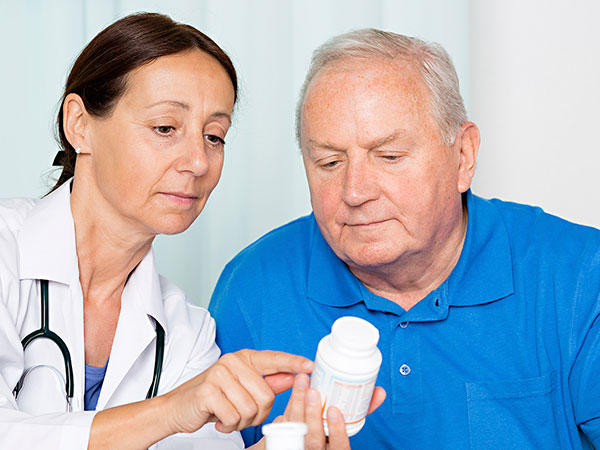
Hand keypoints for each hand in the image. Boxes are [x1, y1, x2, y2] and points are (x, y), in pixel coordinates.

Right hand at [162, 349, 312, 433]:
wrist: (177, 408)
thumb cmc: (213, 397)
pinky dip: (228, 425)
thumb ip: (268, 382)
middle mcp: (232, 362)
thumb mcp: (242, 387)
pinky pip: (233, 416)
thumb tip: (294, 377)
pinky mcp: (208, 391)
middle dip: (257, 414)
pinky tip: (218, 419)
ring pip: (251, 408)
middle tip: (241, 414)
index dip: (294, 363)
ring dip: (241, 421)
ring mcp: (219, 374)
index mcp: (244, 358)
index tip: (310, 367)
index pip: (274, 359)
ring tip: (228, 415)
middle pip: (266, 395)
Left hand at [255, 373, 385, 449]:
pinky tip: (295, 390)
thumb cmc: (334, 434)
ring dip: (298, 405)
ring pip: (297, 431)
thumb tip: (379, 391)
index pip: (338, 448)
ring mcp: (301, 447)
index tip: (335, 411)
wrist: (312, 446)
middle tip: (313, 392)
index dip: (337, 431)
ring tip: (302, 382)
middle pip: (314, 440)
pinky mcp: (289, 439)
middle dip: (312, 415)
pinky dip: (291, 406)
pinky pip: (286, 424)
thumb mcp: (349, 426)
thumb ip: (363, 411)